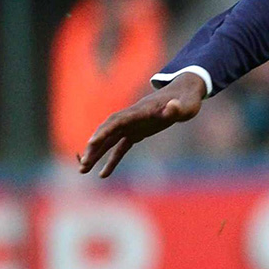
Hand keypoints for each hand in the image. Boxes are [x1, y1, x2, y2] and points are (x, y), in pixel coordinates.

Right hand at [76, 72, 205, 177]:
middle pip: (107, 131)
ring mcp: (132, 125)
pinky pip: (120, 148)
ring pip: (109, 140)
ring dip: (96, 154)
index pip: (118, 121)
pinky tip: (103, 174)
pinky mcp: (136, 133)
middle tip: (83, 163)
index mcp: (140, 111)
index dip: (105, 131)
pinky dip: (112, 160)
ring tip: (82, 169)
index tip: (91, 142)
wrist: (183, 94)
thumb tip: (174, 106)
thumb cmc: (186, 100)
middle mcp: (131, 118)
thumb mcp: (186, 105)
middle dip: (94, 146)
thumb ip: (178, 108)